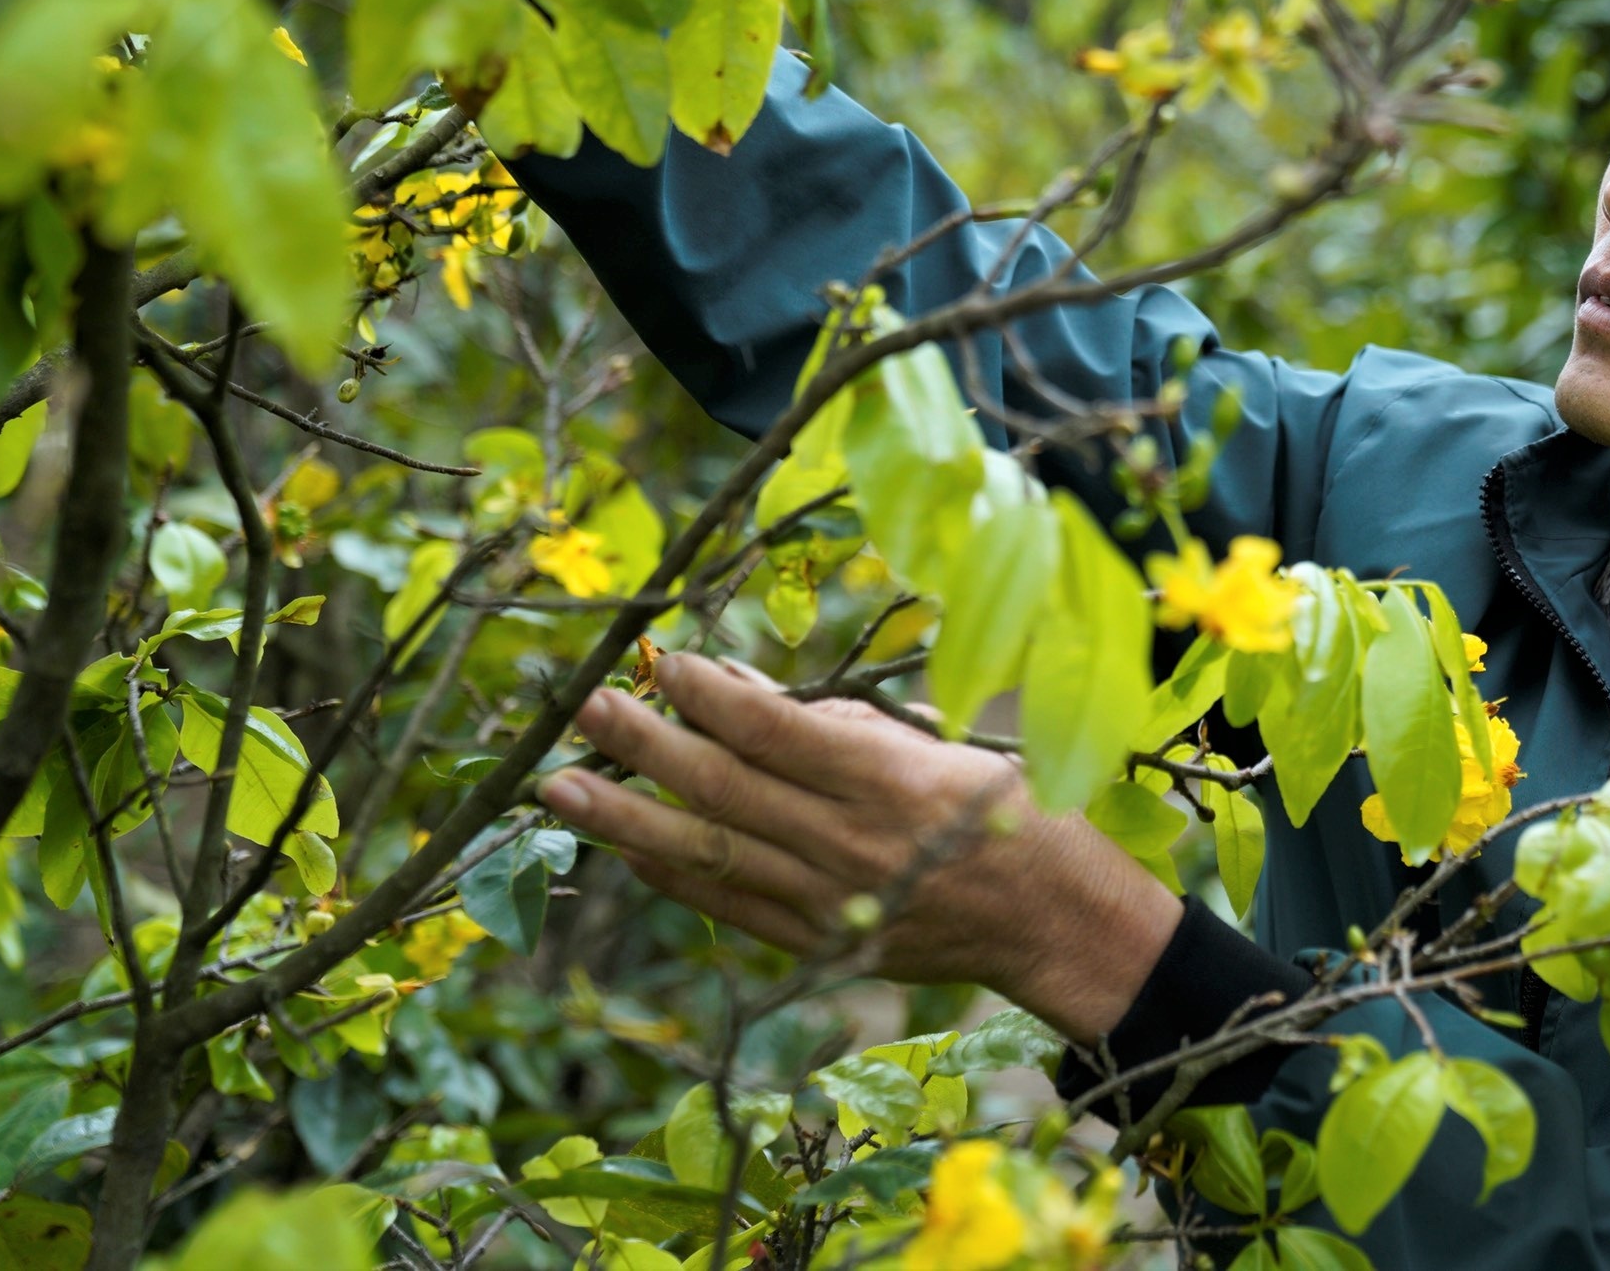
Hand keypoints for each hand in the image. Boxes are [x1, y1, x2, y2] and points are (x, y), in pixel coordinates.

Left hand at [536, 653, 1181, 1042]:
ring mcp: (829, 904)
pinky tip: (622, 845)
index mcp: (892, 782)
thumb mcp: (935, 744)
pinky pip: (724, 904)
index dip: (709, 696)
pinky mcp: (816, 945)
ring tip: (559, 788)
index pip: (776, 732)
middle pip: (725, 788)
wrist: (1049, 921)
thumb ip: (835, 722)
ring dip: (626, 818)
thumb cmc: (1003, 810)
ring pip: (707, 852)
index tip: (663, 662)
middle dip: (643, 744)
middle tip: (582, 705)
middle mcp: (854, 846)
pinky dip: (668, 873)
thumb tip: (735, 689)